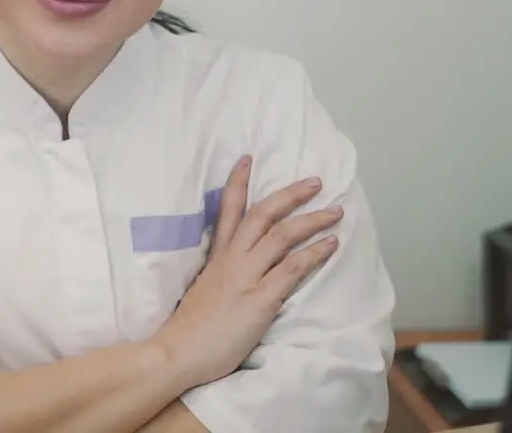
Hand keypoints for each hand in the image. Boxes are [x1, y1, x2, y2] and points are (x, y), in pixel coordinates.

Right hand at [153, 156, 342, 385]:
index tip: (248, 159)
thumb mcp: (203, 290)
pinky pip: (293, 268)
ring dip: (312, 220)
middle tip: (315, 182)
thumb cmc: (189, 330)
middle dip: (290, 194)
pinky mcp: (260, 299)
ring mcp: (246, 277)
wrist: (177, 352)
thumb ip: (221, 276)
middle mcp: (231, 260)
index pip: (226, 210)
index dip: (237, 182)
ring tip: (335, 211)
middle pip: (263, 215)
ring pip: (283, 236)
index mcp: (216, 258)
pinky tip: (331, 245)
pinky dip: (315, 253)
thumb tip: (238, 273)